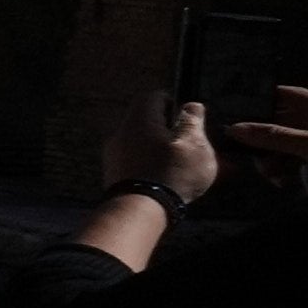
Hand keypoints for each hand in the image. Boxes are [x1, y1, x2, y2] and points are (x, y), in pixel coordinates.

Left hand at [125, 95, 221, 210]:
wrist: (140, 211)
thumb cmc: (171, 173)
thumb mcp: (194, 143)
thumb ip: (192, 121)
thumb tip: (190, 106)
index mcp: (138, 119)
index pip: (154, 96)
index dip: (174, 104)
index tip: (189, 120)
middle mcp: (120, 133)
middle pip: (149, 123)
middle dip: (173, 132)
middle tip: (192, 147)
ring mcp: (113, 155)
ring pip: (145, 145)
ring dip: (166, 152)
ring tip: (188, 167)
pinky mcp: (114, 175)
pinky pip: (138, 163)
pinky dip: (155, 167)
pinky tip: (173, 181)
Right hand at [225, 84, 307, 181]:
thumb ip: (277, 137)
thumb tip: (236, 128)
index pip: (294, 95)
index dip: (268, 97)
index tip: (242, 105)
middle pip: (290, 124)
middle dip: (267, 137)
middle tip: (249, 152)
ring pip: (295, 146)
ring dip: (276, 158)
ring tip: (270, 175)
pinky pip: (305, 164)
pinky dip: (290, 171)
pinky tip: (284, 182)